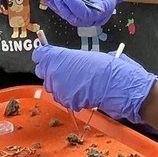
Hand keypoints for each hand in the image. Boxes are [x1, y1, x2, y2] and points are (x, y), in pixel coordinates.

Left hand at [33, 43, 157, 123]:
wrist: (117, 86)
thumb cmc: (108, 68)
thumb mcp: (90, 56)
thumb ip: (73, 59)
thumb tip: (73, 61)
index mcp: (60, 57)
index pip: (39, 54)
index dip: (43, 55)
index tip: (47, 55)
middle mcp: (55, 73)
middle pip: (42, 71)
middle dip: (51, 70)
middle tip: (65, 69)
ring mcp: (59, 89)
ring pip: (51, 86)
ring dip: (60, 84)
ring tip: (77, 81)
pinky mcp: (65, 101)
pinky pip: (62, 97)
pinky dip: (69, 95)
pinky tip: (81, 91)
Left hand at [41, 0, 135, 26]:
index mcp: (103, 10)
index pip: (86, 13)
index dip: (74, 5)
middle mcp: (94, 17)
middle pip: (75, 17)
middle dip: (63, 6)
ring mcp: (85, 17)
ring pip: (68, 15)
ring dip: (56, 5)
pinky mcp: (78, 13)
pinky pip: (66, 11)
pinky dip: (56, 4)